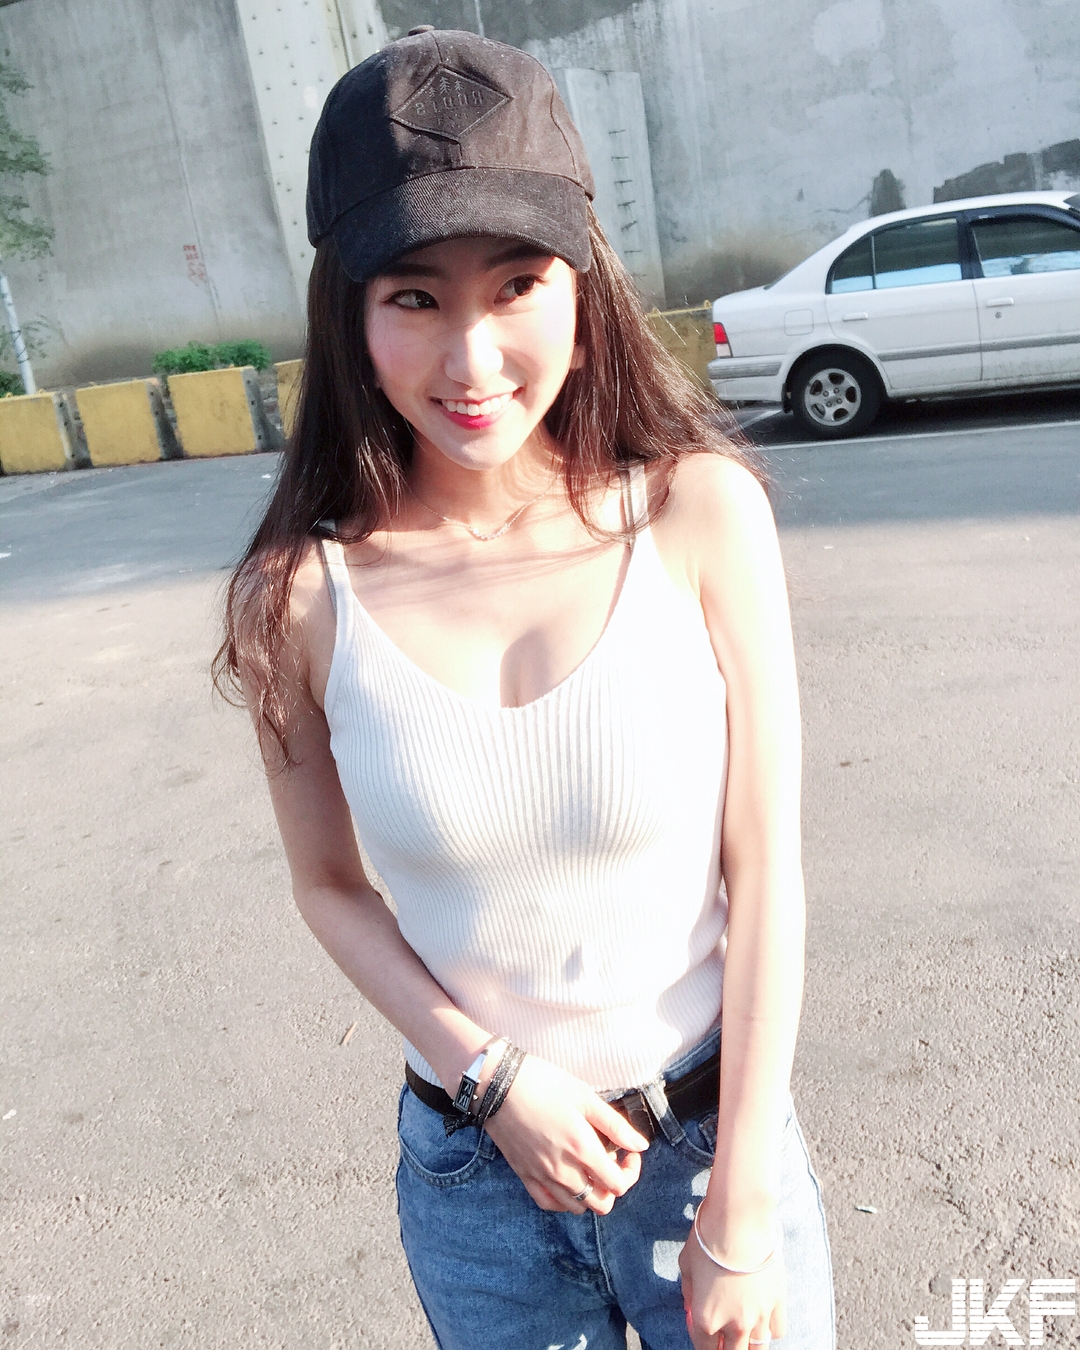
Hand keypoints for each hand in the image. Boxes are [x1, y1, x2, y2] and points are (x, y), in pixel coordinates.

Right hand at [481, 1055, 650, 1213]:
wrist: (498, 1084)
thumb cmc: (544, 1083)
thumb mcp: (585, 1097)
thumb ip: (615, 1125)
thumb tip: (641, 1146)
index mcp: (582, 1149)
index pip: (618, 1185)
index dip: (631, 1171)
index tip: (628, 1152)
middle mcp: (563, 1171)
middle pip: (601, 1204)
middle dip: (614, 1186)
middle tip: (612, 1162)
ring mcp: (542, 1176)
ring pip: (576, 1208)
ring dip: (590, 1194)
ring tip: (589, 1169)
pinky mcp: (524, 1175)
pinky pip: (548, 1204)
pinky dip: (563, 1201)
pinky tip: (567, 1183)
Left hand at [679, 1222, 786, 1349]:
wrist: (740, 1220)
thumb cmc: (708, 1238)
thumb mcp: (686, 1264)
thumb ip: (689, 1293)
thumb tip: (692, 1306)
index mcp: (706, 1318)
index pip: (704, 1348)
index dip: (701, 1339)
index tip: (701, 1328)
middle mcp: (734, 1324)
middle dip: (725, 1347)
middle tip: (723, 1336)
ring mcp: (759, 1316)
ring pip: (757, 1349)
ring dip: (748, 1343)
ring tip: (743, 1331)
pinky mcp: (778, 1303)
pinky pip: (776, 1331)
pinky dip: (769, 1329)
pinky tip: (762, 1317)